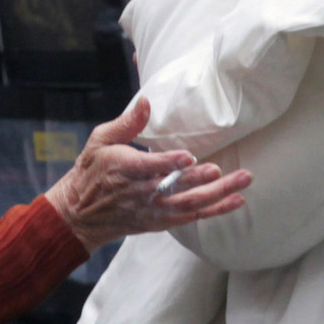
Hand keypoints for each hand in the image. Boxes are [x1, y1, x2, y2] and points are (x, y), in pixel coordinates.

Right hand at [44, 96, 250, 251]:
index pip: (149, 168)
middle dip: (205, 180)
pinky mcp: (159, 221)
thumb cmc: (92, 171)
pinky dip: (214, 211)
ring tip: (243, 183)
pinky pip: (191, 217)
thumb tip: (146, 101)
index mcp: (123, 169)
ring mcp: (152, 210)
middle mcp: (140, 193)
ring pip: (190, 205)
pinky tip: (235, 201)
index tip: (189, 156)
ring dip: (219, 196)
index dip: (169, 163)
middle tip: (230, 171)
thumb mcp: (100, 140)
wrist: (79, 214)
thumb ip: (127, 123)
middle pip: (177, 189)